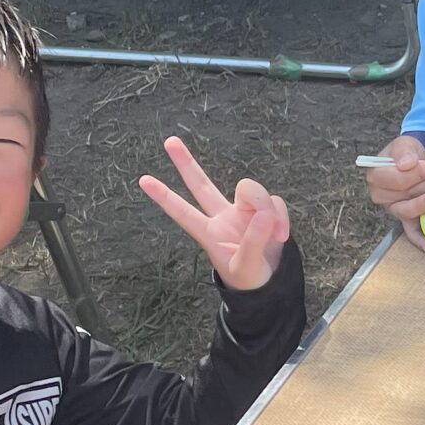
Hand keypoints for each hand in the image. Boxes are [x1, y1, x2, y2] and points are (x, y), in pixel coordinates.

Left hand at [138, 136, 288, 289]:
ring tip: (276, 234)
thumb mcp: (246, 268)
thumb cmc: (249, 279)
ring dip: (266, 208)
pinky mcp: (264, 211)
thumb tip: (263, 214)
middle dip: (186, 163)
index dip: (164, 197)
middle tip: (169, 141)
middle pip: (201, 185)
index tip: (143, 181)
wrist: (270, 283)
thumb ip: (253, 242)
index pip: (183, 213)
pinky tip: (281, 234)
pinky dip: (281, 217)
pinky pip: (274, 202)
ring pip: (251, 191)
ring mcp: (243, 212)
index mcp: (210, 234)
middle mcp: (223, 217)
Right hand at [365, 135, 424, 248]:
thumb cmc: (408, 154)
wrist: (418, 162)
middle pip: (405, 194)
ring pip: (409, 210)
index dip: (416, 174)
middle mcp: (381, 195)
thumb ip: (404, 151)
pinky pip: (410, 232)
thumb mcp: (405, 144)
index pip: (395, 178)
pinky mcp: (406, 219)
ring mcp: (394, 208)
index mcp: (376, 176)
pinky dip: (419, 240)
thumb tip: (406, 164)